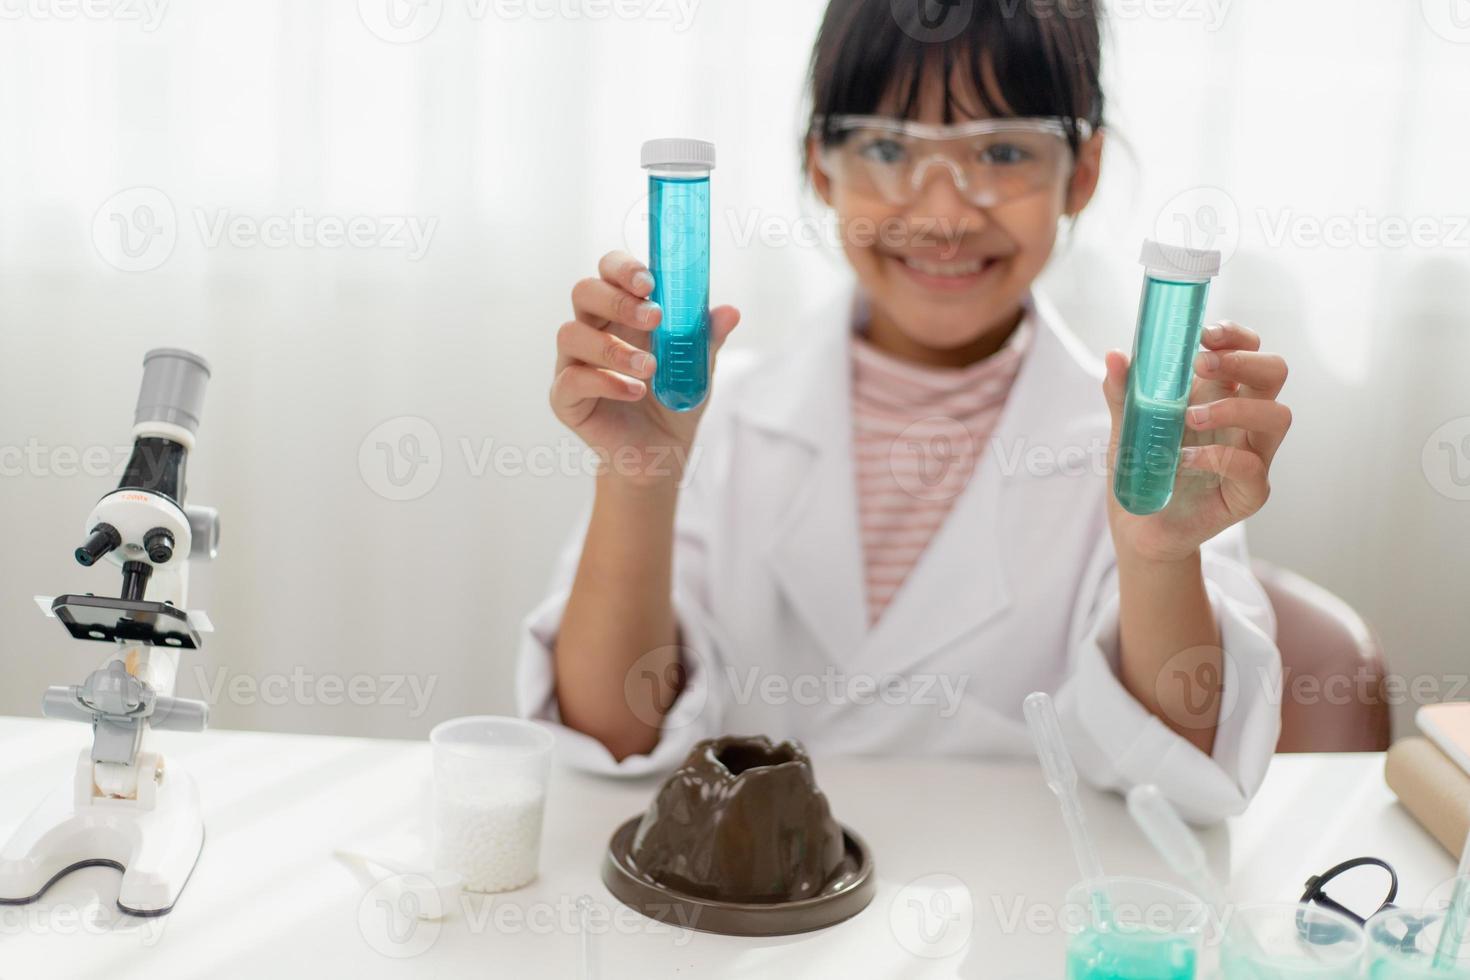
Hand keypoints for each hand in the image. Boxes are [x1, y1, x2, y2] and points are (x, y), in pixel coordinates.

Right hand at [552, 250, 739, 484]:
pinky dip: (605, 382)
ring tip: (650, 367)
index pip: (608, 271)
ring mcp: (573, 363)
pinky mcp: (565, 399)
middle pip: (583, 291)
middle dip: (618, 300)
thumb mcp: (698, 368)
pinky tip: (635, 391)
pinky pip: (570, 380)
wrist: (661, 454)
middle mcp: (591, 330)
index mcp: (620, 312)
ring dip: (613, 346)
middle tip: (654, 318)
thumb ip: (706, 339)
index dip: (623, 268)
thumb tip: (730, 312)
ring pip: (570, 334)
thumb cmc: (672, 400)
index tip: (651, 283)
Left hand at [1103, 320, 1291, 563]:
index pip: (1248, 350)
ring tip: (1190, 418)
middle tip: (1200, 366)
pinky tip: (1182, 460)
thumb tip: (1114, 355)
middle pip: (1274, 373)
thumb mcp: (1125, 426)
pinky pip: (1251, 466)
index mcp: (1218, 395)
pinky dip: (1216, 457)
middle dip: (1243, 360)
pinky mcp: (1250, 493)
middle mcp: (1243, 421)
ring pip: (1278, 416)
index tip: (1204, 334)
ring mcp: (1252, 456)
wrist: (1137, 527)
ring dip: (1234, 408)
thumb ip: (1123, 392)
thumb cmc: (1139, 469)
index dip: (1236, 336)